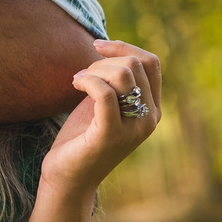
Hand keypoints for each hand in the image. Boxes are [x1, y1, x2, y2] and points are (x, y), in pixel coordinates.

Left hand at [40, 39, 161, 196]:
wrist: (69, 176)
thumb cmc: (82, 136)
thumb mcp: (104, 102)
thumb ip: (114, 80)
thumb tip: (109, 47)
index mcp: (152, 109)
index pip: (151, 63)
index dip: (124, 47)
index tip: (97, 45)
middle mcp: (150, 118)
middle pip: (134, 64)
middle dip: (102, 61)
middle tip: (82, 76)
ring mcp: (133, 128)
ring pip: (122, 74)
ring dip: (93, 70)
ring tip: (78, 82)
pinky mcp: (111, 134)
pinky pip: (104, 92)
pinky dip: (86, 81)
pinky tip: (74, 85)